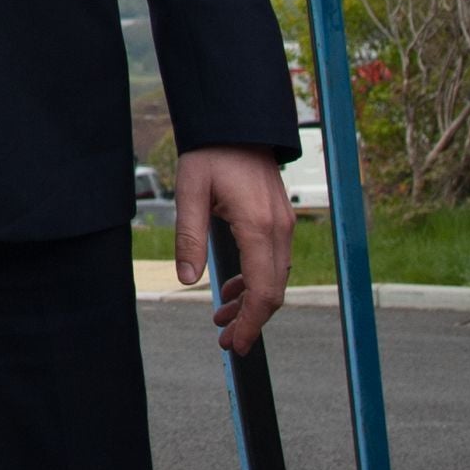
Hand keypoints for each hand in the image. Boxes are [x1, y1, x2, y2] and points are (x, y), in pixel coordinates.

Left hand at [175, 145, 294, 354]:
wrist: (238, 124)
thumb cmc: (211, 154)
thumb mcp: (191, 192)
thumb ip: (190, 237)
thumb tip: (186, 280)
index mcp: (259, 227)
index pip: (264, 291)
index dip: (251, 323)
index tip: (234, 345)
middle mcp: (279, 230)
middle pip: (274, 291)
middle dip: (251, 320)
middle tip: (226, 342)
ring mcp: (284, 225)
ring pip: (275, 279)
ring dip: (251, 302)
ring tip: (221, 318)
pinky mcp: (280, 220)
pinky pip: (273, 262)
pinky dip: (256, 281)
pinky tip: (231, 288)